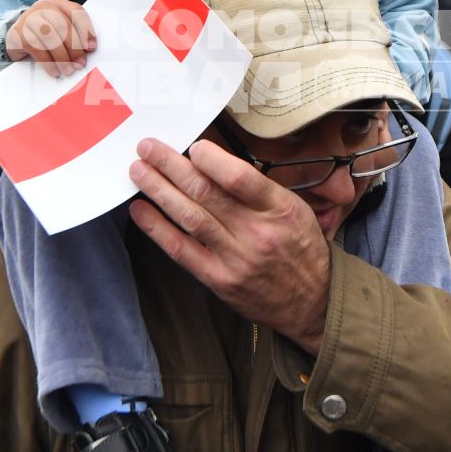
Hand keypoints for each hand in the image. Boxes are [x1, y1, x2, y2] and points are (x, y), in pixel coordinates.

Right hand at [4, 0, 94, 75]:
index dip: (85, 30)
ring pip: (50, 37)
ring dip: (62, 58)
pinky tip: (54, 71)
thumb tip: (88, 49)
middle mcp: (43, 7)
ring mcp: (29, 18)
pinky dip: (48, 63)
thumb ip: (74, 35)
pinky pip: (37, 49)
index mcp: (58, 3)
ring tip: (68, 70)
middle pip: (62, 26)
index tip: (91, 47)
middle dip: (74, 47)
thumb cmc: (44, 35)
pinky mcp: (18, 32)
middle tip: (80, 63)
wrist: (17, 38)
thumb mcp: (60, 30)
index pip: (75, 12)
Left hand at [126, 138, 331, 353]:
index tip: (192, 146)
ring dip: (159, 191)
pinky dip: (157, 228)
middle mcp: (257, 232)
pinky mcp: (219, 279)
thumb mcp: (295, 210)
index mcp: (279, 209)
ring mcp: (235, 258)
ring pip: (189, 217)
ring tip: (138, 171)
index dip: (210, 158)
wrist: (312, 305)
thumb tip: (215, 163)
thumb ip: (259, 189)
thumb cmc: (300, 250)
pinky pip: (181, 250)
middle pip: (206, 193)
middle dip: (171, 166)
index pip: (239, 178)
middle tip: (147, 147)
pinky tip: (140, 210)